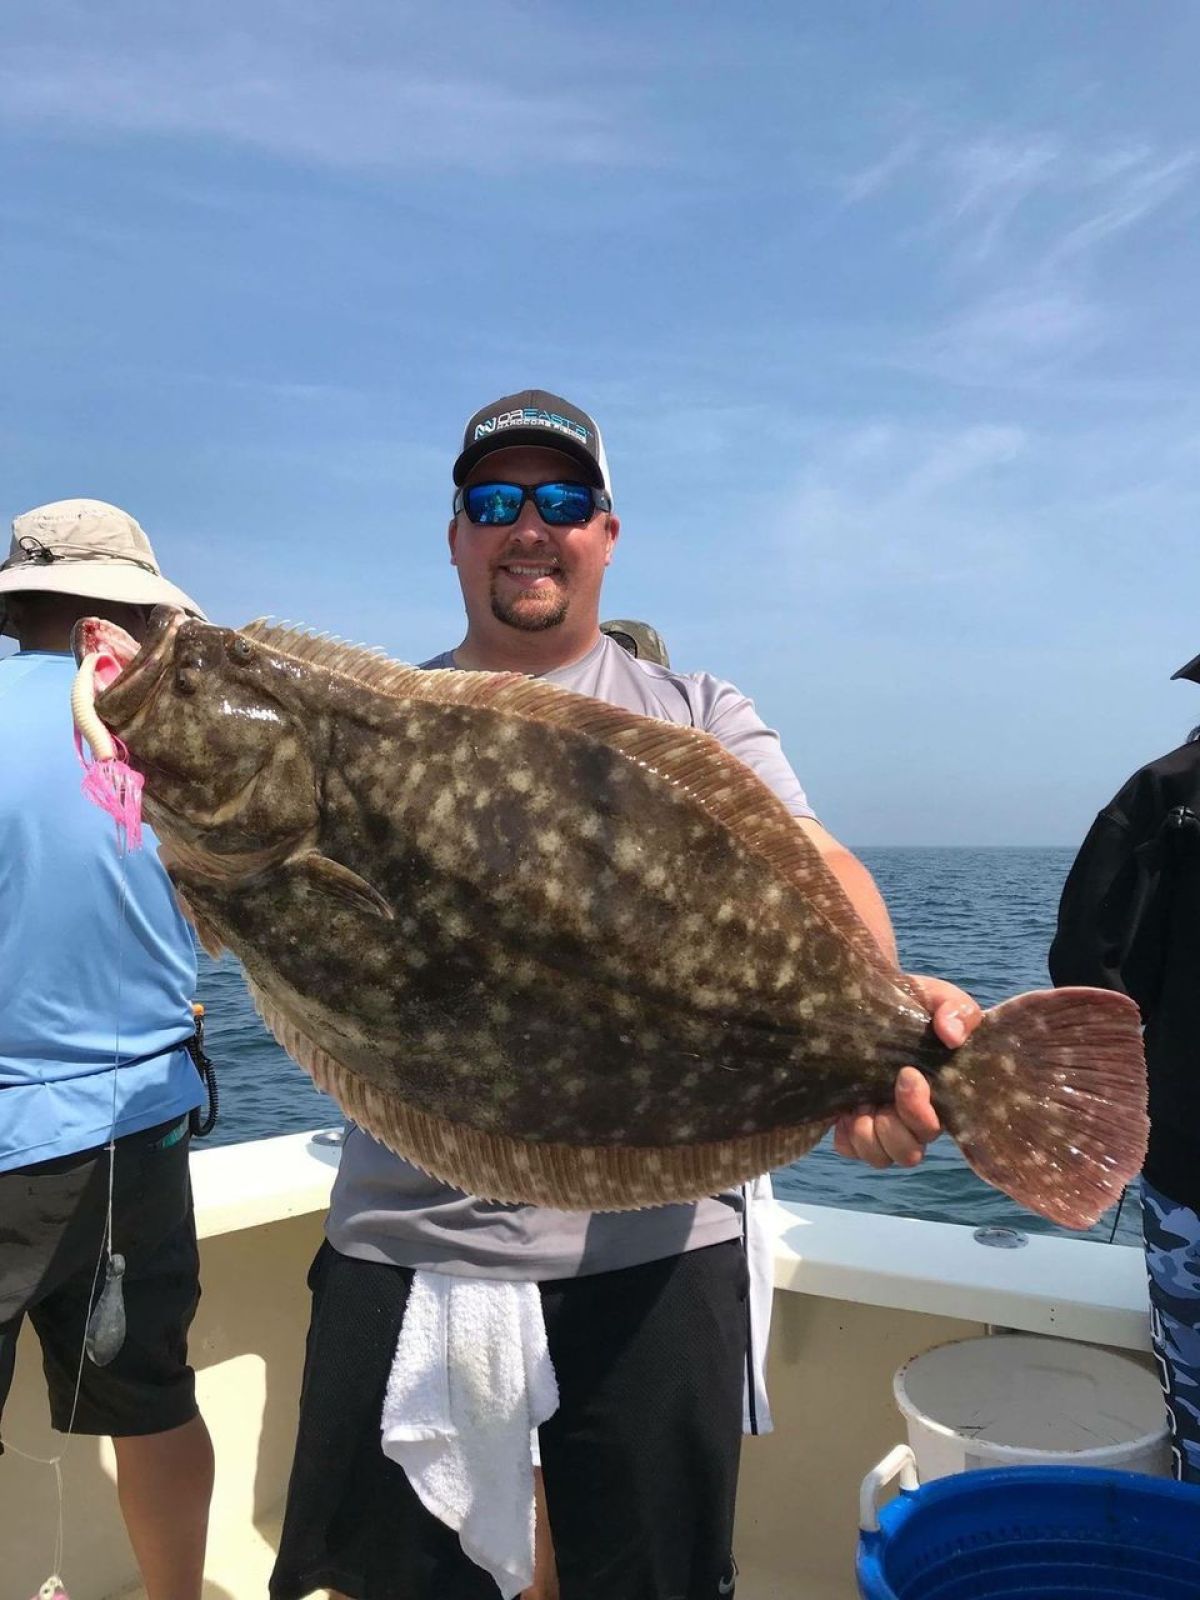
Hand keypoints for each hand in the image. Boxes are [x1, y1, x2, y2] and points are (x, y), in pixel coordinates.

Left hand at [832, 976, 981, 1168]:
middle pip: (908, 1153)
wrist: (871, 1001)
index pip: (935, 1127)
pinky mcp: (853, 1123)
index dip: (919, 1111)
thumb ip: (956, 1011)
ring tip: (858, 1105)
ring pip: (880, 1157)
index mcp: (937, 1095)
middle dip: (892, 1130)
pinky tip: (843, 1112)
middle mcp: (911, 1117)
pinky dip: (845, 1137)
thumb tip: (951, 1034)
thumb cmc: (913, 1005)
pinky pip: (849, 1149)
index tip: (906, 1073)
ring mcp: (882, 1122)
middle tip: (874, 1097)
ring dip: (866, 1136)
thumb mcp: (938, 998)